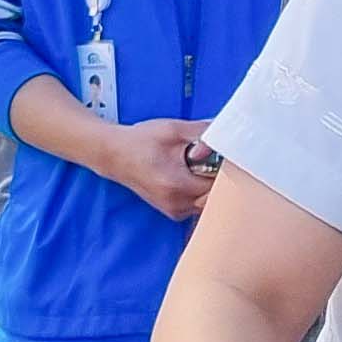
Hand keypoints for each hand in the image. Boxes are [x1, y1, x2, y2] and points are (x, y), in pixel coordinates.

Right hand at [101, 115, 217, 222]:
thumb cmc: (141, 141)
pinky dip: (201, 192)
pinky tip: (192, 176)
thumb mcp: (173, 129)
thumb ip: (202, 133)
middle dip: (220, 179)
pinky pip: (199, 205)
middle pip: (216, 197)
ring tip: (200, 167)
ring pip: (208, 203)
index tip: (223, 156)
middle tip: (214, 160)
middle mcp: (177, 203)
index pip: (218, 184)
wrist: (115, 155)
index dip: (225, 169)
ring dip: (210, 186)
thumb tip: (226, 135)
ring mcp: (175, 211)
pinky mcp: (174, 212)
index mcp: (177, 184)